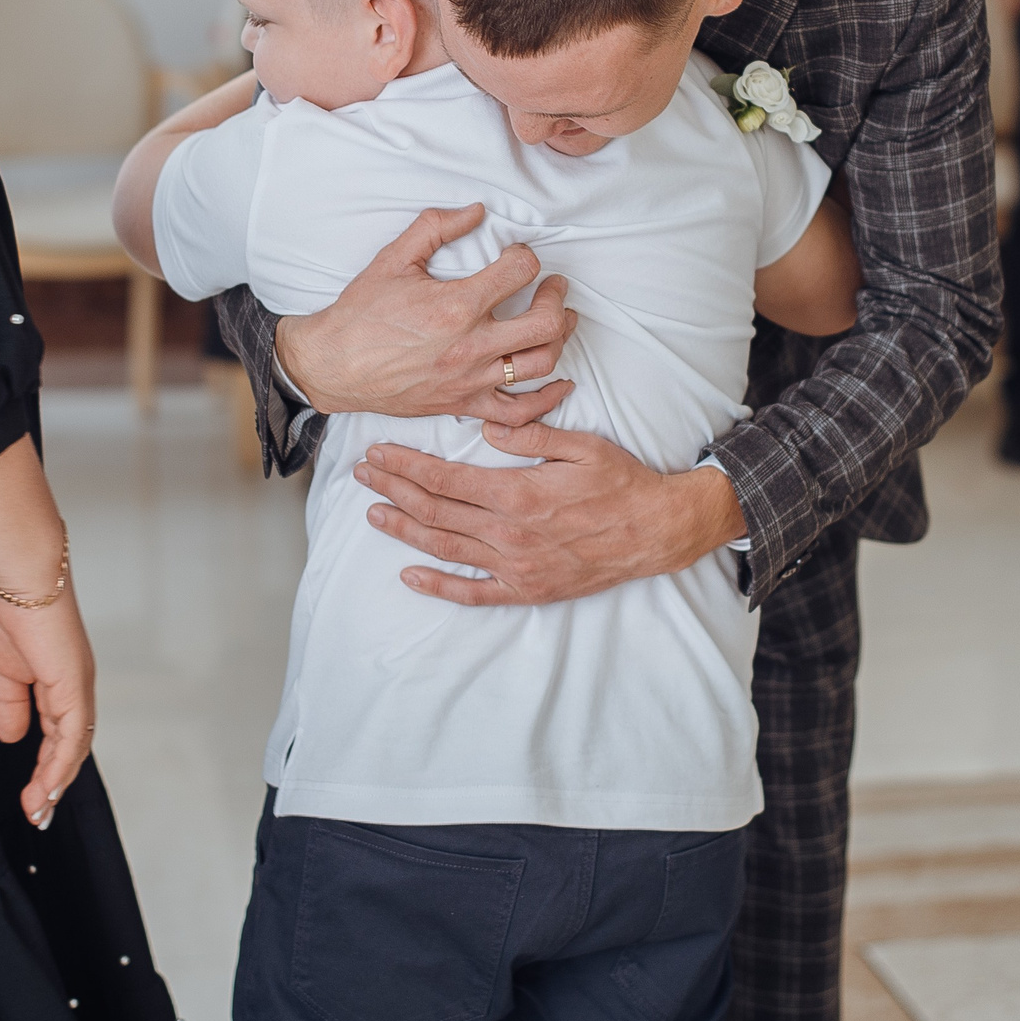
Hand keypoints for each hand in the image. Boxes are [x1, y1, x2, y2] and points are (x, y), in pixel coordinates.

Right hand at [0, 587, 95, 830]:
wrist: (19, 578)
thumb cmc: (10, 611)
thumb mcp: (4, 670)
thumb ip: (10, 704)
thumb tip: (11, 739)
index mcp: (60, 682)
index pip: (59, 734)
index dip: (47, 767)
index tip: (31, 796)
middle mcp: (75, 688)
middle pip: (71, 747)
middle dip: (53, 784)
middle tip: (36, 816)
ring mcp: (77, 687)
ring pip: (74, 747)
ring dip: (55, 783)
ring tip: (37, 812)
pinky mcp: (72, 685)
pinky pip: (71, 735)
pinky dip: (60, 765)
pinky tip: (47, 788)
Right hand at [275, 204, 578, 425]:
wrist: (332, 365)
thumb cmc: (361, 313)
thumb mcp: (394, 258)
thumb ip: (436, 227)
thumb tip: (476, 211)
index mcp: (456, 306)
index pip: (519, 272)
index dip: (525, 256)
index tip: (516, 255)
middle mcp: (471, 345)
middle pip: (545, 324)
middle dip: (556, 298)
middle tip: (553, 287)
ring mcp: (470, 380)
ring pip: (540, 365)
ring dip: (559, 340)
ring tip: (558, 322)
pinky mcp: (464, 405)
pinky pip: (517, 413)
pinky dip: (545, 400)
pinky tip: (559, 383)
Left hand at [356, 426, 746, 605]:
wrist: (657, 531)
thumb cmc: (621, 484)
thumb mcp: (582, 445)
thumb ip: (530, 437)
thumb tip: (486, 427)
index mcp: (519, 493)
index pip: (446, 479)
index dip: (406, 466)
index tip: (378, 453)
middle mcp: (510, 533)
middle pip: (435, 511)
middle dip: (394, 490)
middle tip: (362, 476)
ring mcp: (516, 566)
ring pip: (446, 549)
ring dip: (405, 531)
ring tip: (374, 514)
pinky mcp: (526, 590)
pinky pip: (473, 593)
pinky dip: (438, 586)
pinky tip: (410, 576)